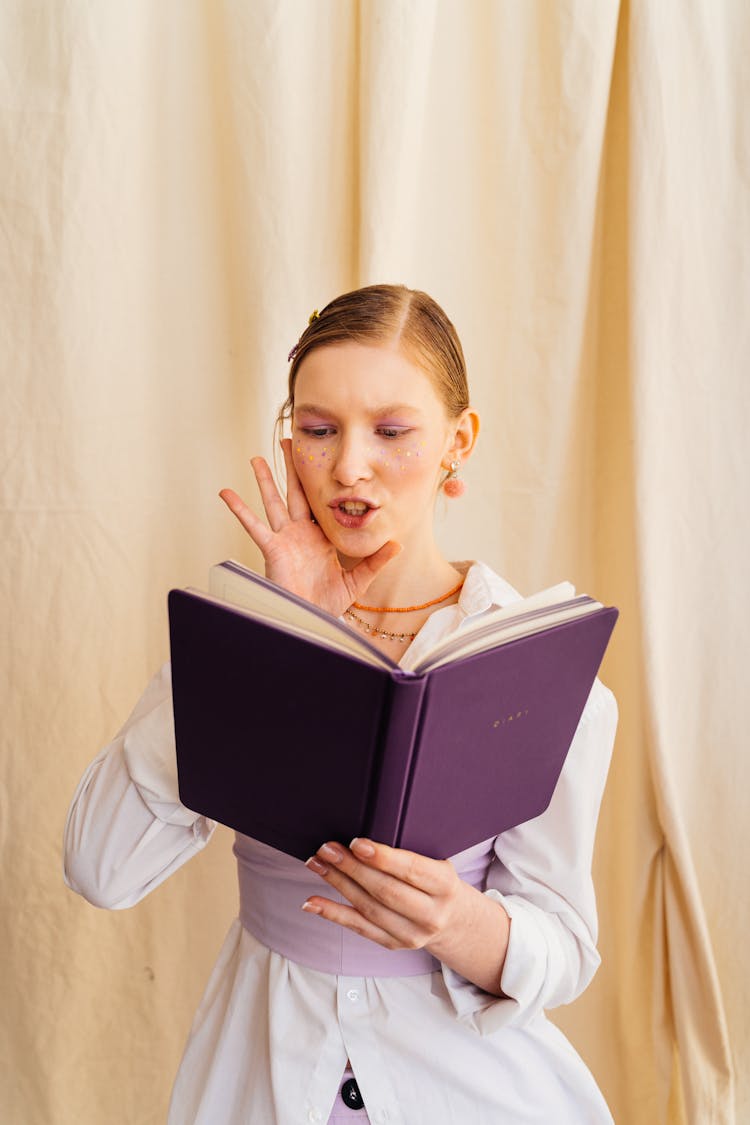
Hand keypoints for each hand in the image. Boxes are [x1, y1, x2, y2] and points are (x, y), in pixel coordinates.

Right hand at [219, 439, 400, 616]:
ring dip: (265, 479)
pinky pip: (254, 525)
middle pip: (295, 492)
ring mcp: (285, 539)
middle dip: (291, 467)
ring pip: (274, 502)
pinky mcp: (273, 548)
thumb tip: (398, 544)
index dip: (317, 480)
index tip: (318, 458)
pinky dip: (239, 509)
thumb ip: (376, 561)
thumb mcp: (358, 580)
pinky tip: (226, 493)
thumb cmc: (329, 604)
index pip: (319, 502)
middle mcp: (301, 533)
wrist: (311, 620)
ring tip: (255, 458)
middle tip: (287, 441)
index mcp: (320, 537)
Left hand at [302, 838, 509, 994]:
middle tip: (327, 848)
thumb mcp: (438, 859)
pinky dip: (333, 913)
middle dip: (352, 868)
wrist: (453, 918)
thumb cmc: (437, 879)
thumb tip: (371, 825)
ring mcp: (412, 934)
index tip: (356, 843)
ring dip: (337, 884)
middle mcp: (431, 914)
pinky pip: (359, 928)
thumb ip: (412, 847)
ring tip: (317, 863)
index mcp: (445, 886)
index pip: (412, 870)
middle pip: (385, 890)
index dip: (383, 857)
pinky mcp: (393, 944)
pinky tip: (312, 901)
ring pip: (368, 907)